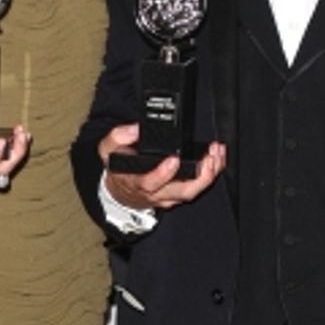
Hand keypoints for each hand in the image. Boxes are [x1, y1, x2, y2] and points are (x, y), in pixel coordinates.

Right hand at [100, 123, 227, 210]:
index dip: (162, 174)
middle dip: (200, 176)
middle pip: (181, 192)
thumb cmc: (118, 169)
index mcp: (136, 182)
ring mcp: (168, 197)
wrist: (120, 190)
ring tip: (216, 155)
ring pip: (192, 192)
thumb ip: (118, 137)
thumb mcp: (107, 150)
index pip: (149, 183)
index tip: (174, 159)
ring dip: (209, 174)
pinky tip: (216, 159)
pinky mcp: (178, 195)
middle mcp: (155, 193)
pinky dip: (210, 174)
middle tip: (209, 158)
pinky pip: (197, 188)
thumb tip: (136, 128)